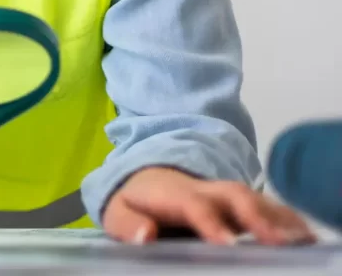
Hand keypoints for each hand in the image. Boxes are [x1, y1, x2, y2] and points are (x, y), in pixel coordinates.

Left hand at [103, 167, 315, 244]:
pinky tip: (305, 238)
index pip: (195, 205)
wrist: (144, 179)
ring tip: (303, 242)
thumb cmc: (132, 204)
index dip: (212, 223)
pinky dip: (286, 220)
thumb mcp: (117, 214)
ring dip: (280, 219)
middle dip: (258, 215)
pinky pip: (265, 207)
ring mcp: (223, 193)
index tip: (228, 244)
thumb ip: (127, 225)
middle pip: (234, 196)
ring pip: (255, 199)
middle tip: (279, 243)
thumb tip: (145, 235)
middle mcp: (204, 189)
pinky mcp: (237, 203)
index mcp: (173, 194)